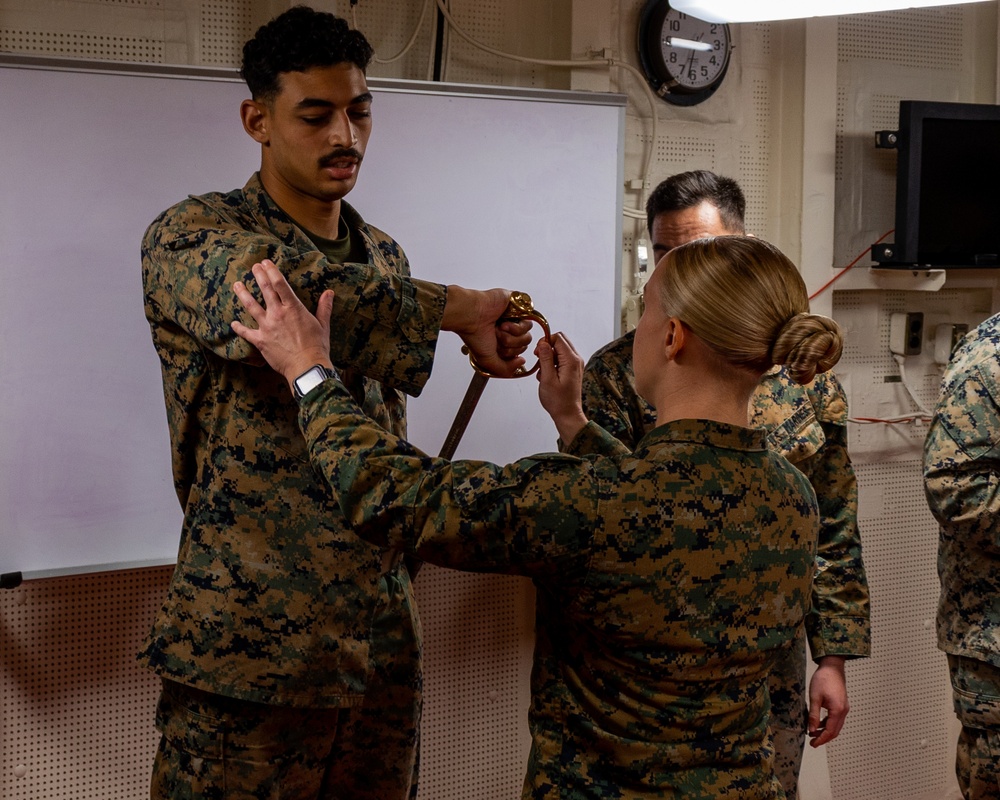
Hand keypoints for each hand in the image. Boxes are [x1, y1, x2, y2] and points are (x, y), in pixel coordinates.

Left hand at [231, 259, 334, 384]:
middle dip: (258, 276)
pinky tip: (233, 323)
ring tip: (237, 285)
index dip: (271, 271)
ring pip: (251, 306)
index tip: (266, 263)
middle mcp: (278, 314)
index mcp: (293, 308)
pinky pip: (246, 332)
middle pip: (265, 290)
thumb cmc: (317, 346)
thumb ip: (324, 307)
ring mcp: (267, 327)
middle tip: (254, 267)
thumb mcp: (323, 324)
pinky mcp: (260, 341)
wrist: (306, 366)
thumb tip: (330, 293)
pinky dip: (239, 328)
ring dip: (243, 294)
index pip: (280, 283)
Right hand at [442, 286, 528, 377]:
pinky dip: (516, 325)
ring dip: (512, 335)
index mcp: (502, 340)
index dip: (510, 353)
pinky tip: (504, 322)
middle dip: (510, 344)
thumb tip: (521, 362)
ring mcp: (515, 318)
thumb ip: (505, 369)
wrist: (471, 315)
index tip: (498, 349)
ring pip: (527, 334)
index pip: (518, 351)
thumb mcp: (489, 360)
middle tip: (496, 337)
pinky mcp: (519, 306)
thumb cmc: (475, 334)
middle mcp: (508, 329)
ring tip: (499, 329)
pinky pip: (529, 320)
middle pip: (524, 343)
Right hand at [536, 332, 587, 442]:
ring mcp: (575, 365)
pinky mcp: (572, 370)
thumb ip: (545, 358)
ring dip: (548, 357)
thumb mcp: (547, 379)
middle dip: (547, 347)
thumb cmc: (558, 401)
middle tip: (539, 360)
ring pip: (559, 350)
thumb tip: (543, 343)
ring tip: (543, 372)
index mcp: (571, 360)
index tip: (538, 353)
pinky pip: (560, 359)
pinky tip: (548, 376)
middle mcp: (576, 360)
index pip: (558, 338)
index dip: (545, 341)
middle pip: (560, 341)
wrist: (568, 414)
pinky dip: (552, 363)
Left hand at [807, 655, 849, 746]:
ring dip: (826, 731)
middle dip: (824, 738)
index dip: (821, 739)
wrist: (832, 667)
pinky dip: (828, 724)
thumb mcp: (815, 697)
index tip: (813, 744)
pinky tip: (819, 724)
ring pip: (836, 726)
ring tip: (814, 734)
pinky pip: (836, 719)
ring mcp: (844, 708)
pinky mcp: (842, 704)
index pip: (830, 731)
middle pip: (835, 731)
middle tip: (813, 742)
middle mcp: (843, 711)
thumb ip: (814, 715)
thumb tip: (812, 730)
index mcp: (837, 710)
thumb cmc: (823, 679)